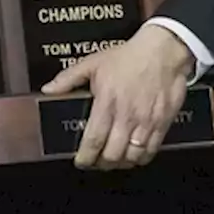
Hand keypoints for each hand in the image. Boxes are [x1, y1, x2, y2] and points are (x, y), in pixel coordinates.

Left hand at [41, 23, 193, 169]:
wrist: (164, 50)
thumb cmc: (131, 56)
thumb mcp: (94, 63)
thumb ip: (69, 78)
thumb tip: (49, 89)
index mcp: (107, 104)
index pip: (93, 142)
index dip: (85, 158)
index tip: (82, 161)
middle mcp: (127, 117)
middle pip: (112, 155)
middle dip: (102, 163)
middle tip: (98, 160)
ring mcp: (146, 121)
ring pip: (132, 157)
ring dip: (122, 162)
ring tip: (116, 158)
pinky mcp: (163, 122)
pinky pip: (152, 150)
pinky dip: (142, 157)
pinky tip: (136, 152)